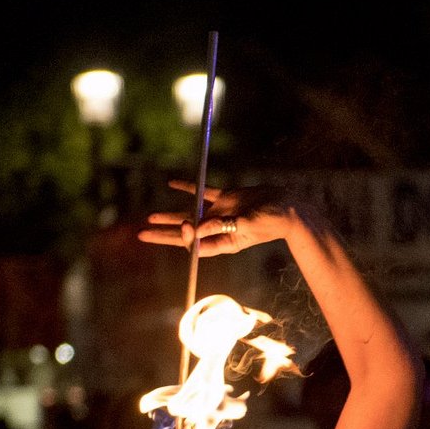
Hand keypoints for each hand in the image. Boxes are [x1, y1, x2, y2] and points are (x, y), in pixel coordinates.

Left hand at [137, 181, 312, 254]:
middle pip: (186, 233)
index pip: (196, 244)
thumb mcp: (247, 226)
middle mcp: (218, 230)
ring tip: (151, 217)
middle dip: (164, 234)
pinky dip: (187, 188)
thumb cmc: (272, 221)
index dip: (185, 237)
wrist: (288, 206)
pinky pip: (202, 193)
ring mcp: (220, 214)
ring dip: (170, 215)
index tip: (183, 226)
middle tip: (141, 234)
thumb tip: (196, 229)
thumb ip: (222, 227)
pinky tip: (172, 184)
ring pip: (190, 214)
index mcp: (224, 242)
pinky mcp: (226, 199)